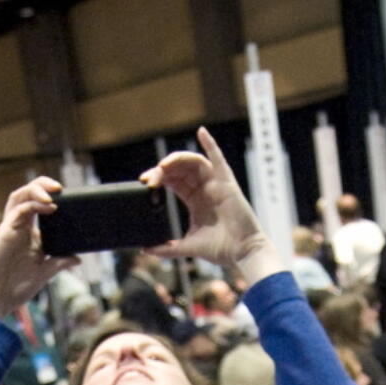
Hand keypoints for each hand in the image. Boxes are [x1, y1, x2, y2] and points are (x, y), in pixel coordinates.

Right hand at [0, 177, 80, 318]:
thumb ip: (58, 263)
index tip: (70, 201)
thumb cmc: (11, 290)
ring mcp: (11, 229)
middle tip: (60, 187)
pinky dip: (33, 204)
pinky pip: (18, 210)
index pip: (39, 207)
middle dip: (43, 185)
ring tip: (54, 191)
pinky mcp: (4, 233)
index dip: (52, 198)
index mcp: (28, 236)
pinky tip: (48, 206)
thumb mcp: (43, 274)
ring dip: (37, 189)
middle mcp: (18, 228)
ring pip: (20, 196)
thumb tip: (77, 258)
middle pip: (27, 195)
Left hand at [141, 127, 281, 286]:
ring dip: (177, 159)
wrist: (241, 253)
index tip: (145, 182)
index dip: (159, 178)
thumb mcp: (186, 245)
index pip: (174, 182)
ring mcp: (216, 184)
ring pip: (194, 163)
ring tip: (163, 165)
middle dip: (163, 170)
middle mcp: (205, 189)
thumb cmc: (219, 249)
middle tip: (149, 178)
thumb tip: (144, 250)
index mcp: (195, 200)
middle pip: (181, 170)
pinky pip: (218, 159)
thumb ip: (165, 247)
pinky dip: (210, 144)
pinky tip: (201, 132)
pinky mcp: (227, 184)